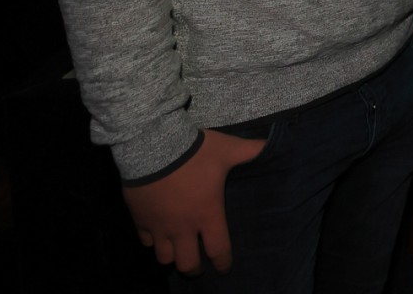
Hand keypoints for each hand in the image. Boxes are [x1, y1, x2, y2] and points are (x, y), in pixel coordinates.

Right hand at [121, 129, 265, 274]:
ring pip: (164, 258)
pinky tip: (156, 237)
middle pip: (188, 264)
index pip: (218, 249)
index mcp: (207, 214)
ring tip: (178, 253)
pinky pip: (145, 241)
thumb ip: (251, 150)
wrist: (153, 146)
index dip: (223, 262)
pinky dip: (152, 243)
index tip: (225, 268)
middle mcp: (183, 227)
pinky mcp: (140, 220)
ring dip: (172, 258)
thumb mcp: (228, 149)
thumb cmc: (195, 152)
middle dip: (195, 269)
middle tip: (198, 266)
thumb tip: (273, 143)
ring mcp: (160, 226)